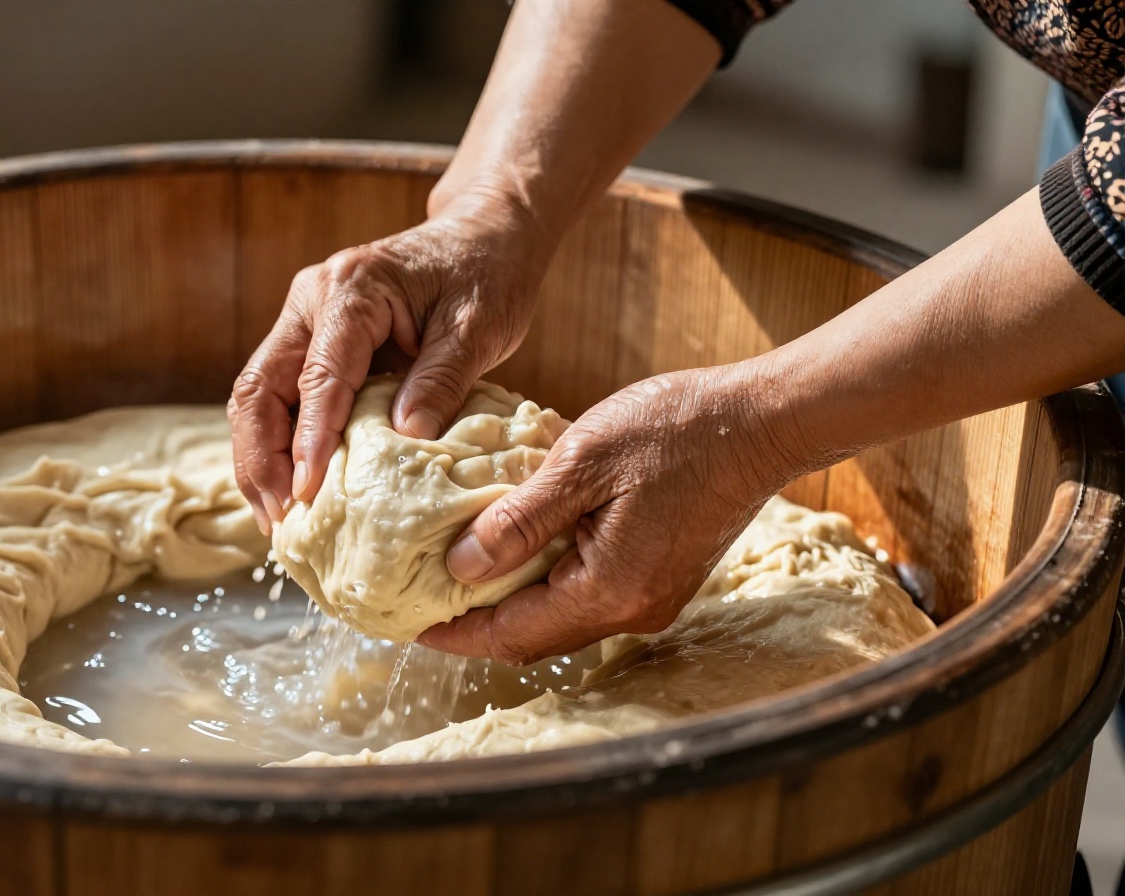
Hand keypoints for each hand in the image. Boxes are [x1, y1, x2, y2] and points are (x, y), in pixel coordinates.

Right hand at [228, 192, 553, 533]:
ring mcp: (305, 320)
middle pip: (261, 386)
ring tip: (275, 517)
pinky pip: (280, 397)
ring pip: (258, 395)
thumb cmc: (487, 274)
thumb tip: (406, 437)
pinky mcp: (312, 342)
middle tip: (278, 518)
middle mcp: (312, 301)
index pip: (317, 375)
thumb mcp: (479, 327)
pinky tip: (290, 489)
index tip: (306, 493)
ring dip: (259, 457)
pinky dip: (278, 444)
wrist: (485, 236)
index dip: (308, 439)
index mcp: (351, 290)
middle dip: (260, 457)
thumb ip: (441, 379)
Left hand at [419, 365, 804, 664]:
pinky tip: (517, 549)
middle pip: (533, 638)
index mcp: (608, 590)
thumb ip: (521, 520)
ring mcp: (650, 598)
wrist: (761, 422)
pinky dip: (545, 584)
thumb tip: (462, 568)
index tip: (407, 624)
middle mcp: (631, 611)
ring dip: (510, 604)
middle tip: (421, 599)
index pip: (511, 634)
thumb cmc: (676, 429)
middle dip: (476, 625)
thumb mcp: (583, 461)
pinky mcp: (659, 578)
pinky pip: (587, 596)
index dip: (455, 634)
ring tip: (458, 574)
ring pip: (560, 620)